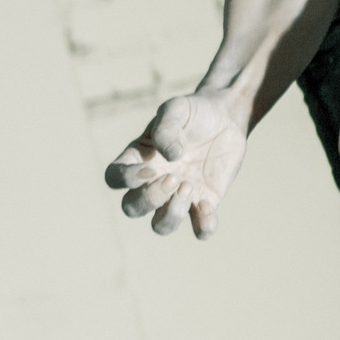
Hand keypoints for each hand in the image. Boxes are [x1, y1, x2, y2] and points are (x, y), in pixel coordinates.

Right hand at [105, 93, 247, 238]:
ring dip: (172, 214)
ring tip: (189, 187)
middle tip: (175, 178)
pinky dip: (203, 225)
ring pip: (161, 226)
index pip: (113, 178)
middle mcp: (153, 182)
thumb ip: (167, 128)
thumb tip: (170, 156)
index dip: (125, 180)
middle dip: (151, 198)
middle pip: (132, 208)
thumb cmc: (194, 112)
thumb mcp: (177, 109)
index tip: (151, 168)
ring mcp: (178, 196)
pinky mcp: (205, 204)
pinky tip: (208, 203)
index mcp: (138, 159)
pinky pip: (200, 230)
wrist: (226, 118)